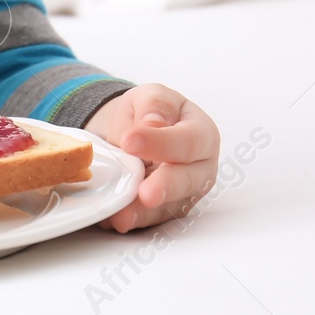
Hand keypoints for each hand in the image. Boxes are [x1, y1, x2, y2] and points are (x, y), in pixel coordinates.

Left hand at [82, 83, 218, 232]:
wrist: (133, 130)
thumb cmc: (151, 112)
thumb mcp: (152, 95)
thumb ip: (156, 106)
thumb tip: (152, 125)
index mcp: (202, 135)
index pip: (187, 141)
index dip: (160, 143)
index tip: (130, 141)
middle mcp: (199, 168)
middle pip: (187, 181)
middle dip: (165, 188)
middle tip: (145, 193)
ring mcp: (183, 194)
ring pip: (168, 207)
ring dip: (144, 212)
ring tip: (122, 215)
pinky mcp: (164, 211)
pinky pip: (149, 219)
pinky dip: (130, 219)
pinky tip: (112, 218)